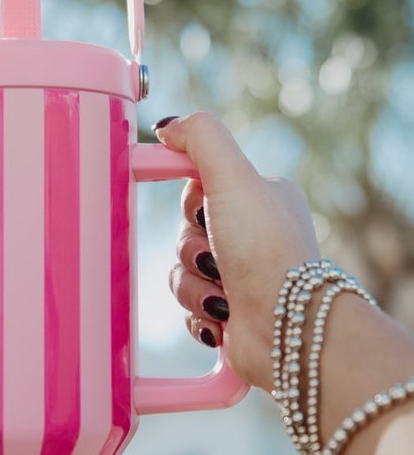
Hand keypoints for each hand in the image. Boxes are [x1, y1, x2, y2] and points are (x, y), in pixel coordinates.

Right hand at [155, 113, 320, 392]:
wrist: (286, 328)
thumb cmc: (265, 250)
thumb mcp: (234, 177)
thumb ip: (201, 137)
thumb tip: (168, 127)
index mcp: (260, 198)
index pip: (199, 187)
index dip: (191, 202)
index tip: (197, 212)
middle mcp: (253, 236)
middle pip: (184, 231)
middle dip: (192, 250)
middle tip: (218, 257)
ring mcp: (240, 276)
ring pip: (181, 271)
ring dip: (193, 286)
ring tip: (223, 296)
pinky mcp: (228, 313)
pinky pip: (188, 306)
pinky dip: (199, 313)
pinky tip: (222, 318)